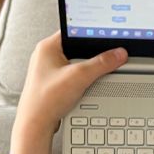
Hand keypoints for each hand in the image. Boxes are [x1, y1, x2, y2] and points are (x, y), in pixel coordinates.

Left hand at [7, 32, 127, 153]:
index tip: (108, 37)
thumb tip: (118, 54)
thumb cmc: (45, 99)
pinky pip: (74, 75)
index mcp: (48, 46)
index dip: (93, 33)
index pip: (75, 30)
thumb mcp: (79, 76)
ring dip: (88, 69)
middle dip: (93, 54)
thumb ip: (101, 63)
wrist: (35, 124)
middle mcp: (47, 56)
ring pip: (77, 62)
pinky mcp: (55, 82)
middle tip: (104, 59)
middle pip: (79, 47)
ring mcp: (51, 70)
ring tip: (92, 76)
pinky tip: (85, 87)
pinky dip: (82, 79)